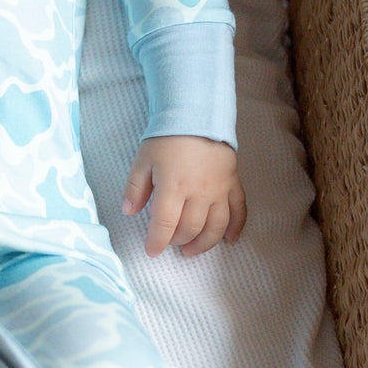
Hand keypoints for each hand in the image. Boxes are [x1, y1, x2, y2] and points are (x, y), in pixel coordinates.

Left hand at [122, 135, 246, 257]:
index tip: (151, 251)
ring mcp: (219, 190)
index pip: (164, 224)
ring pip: (215, 227)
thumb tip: (128, 212)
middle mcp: (198, 193)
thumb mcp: (143, 160)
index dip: (156, 242)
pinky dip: (235, 229)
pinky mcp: (233, 185)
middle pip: (190, 229)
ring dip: (203, 244)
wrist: (198, 116)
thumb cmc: (167, 138)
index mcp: (173, 187)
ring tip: (191, 250)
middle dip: (177, 241)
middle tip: (169, 242)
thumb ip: (135, 188)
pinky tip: (229, 240)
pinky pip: (239, 211)